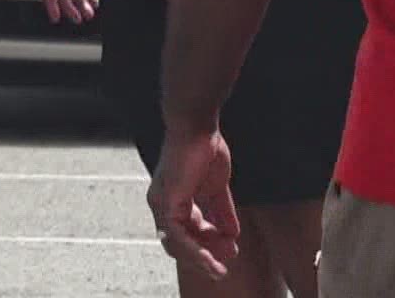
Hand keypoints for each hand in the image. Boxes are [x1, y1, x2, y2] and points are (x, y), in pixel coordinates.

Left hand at [148, 125, 239, 280]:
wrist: (197, 125)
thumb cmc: (205, 147)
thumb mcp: (217, 187)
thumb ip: (222, 211)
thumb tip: (233, 235)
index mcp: (175, 199)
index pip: (188, 232)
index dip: (208, 244)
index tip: (230, 252)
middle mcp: (163, 204)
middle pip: (180, 243)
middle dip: (204, 257)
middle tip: (223, 268)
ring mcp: (162, 204)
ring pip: (178, 244)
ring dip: (200, 259)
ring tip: (220, 269)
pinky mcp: (166, 202)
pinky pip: (178, 235)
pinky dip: (195, 249)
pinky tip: (211, 258)